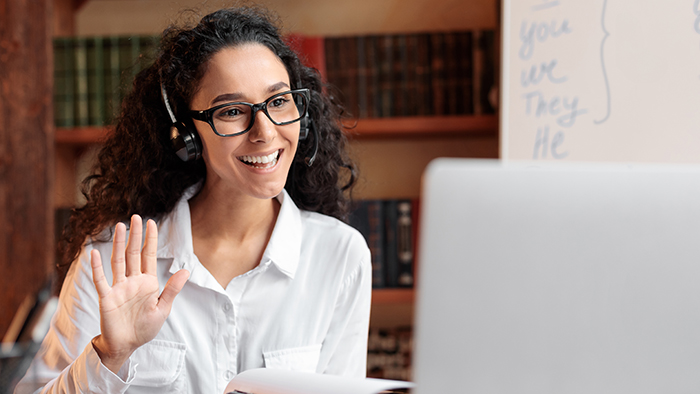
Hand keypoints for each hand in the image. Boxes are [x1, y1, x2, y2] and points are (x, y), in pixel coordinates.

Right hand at [90, 215, 189, 372]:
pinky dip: (97, 267)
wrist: (127, 345)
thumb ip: (172, 289)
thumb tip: (186, 270)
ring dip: (119, 244)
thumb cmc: (145, 328)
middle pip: (133, 253)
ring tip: (120, 226)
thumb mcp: (163, 308)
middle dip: (135, 235)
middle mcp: (132, 281)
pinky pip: (100, 280)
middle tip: (137, 217)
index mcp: (147, 282)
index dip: (150, 239)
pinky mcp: (106, 297)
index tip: (152, 222)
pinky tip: (94, 253)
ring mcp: (118, 288)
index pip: (149, 256)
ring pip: (118, 261)